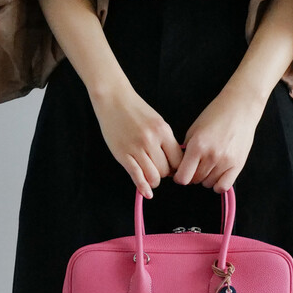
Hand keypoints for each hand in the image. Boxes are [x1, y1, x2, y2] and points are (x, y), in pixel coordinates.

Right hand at [89, 84, 183, 199]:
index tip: (173, 169)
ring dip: (154, 181)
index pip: (178, 159)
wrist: (114, 99)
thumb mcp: (157, 121)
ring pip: (153, 176)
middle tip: (160, 171)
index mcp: (163, 131)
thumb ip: (166, 140)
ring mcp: (136, 148)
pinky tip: (146, 193)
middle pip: (166, 170)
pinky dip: (143, 187)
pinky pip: (136, 175)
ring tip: (152, 177)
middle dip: (165, 174)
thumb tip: (174, 161)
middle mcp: (152, 140)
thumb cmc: (136, 110)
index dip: (177, 168)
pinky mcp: (123, 154)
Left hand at [174, 82, 267, 191]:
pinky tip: (217, 174)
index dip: (179, 177)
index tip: (180, 173)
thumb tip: (180, 167)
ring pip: (208, 183)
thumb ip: (186, 150)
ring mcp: (226, 161)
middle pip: (195, 180)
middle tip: (195, 165)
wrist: (240, 108)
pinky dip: (218, 184)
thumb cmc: (216, 115)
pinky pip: (224, 186)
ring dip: (205, 178)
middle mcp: (212, 156)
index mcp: (198, 145)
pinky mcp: (238, 164)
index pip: (183, 177)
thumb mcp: (194, 129)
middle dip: (192, 175)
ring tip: (208, 165)